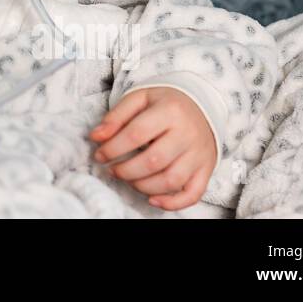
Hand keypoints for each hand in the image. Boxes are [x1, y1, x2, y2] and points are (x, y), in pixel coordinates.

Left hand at [88, 86, 216, 210]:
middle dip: (125, 170)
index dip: (112, 148)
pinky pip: (193, 194)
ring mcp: (199, 154)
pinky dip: (172, 203)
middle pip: (153, 161)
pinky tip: (152, 199)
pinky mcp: (207, 169)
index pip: (136, 134)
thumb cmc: (165, 103)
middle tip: (113, 170)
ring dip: (143, 186)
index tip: (100, 155)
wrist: (201, 105)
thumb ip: (116, 116)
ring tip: (128, 179)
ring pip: (171, 180)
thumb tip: (95, 136)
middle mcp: (188, 134)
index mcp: (170, 111)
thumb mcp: (139, 98)